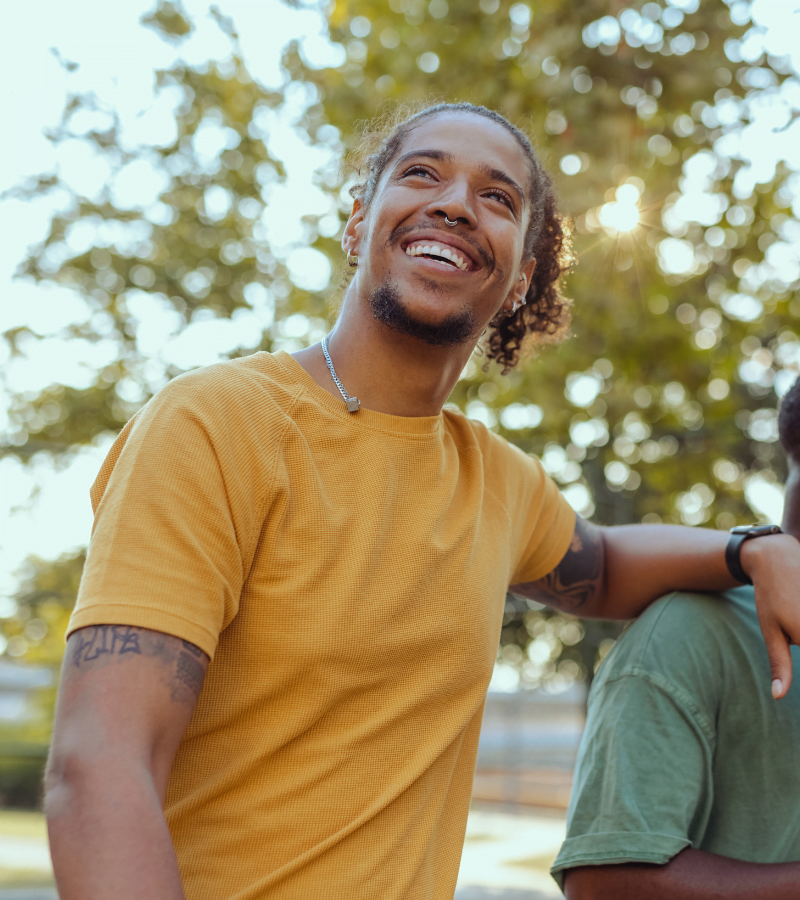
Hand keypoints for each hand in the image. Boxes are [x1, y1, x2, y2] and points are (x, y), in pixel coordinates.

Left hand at [742, 533, 799, 698]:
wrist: (777, 556)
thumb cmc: (770, 596)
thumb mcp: (770, 631)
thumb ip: (779, 664)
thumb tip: (777, 697)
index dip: (795, 640)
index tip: (787, 630)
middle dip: (797, 634)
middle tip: (789, 614)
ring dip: (798, 627)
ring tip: (792, 608)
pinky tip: (794, 604)